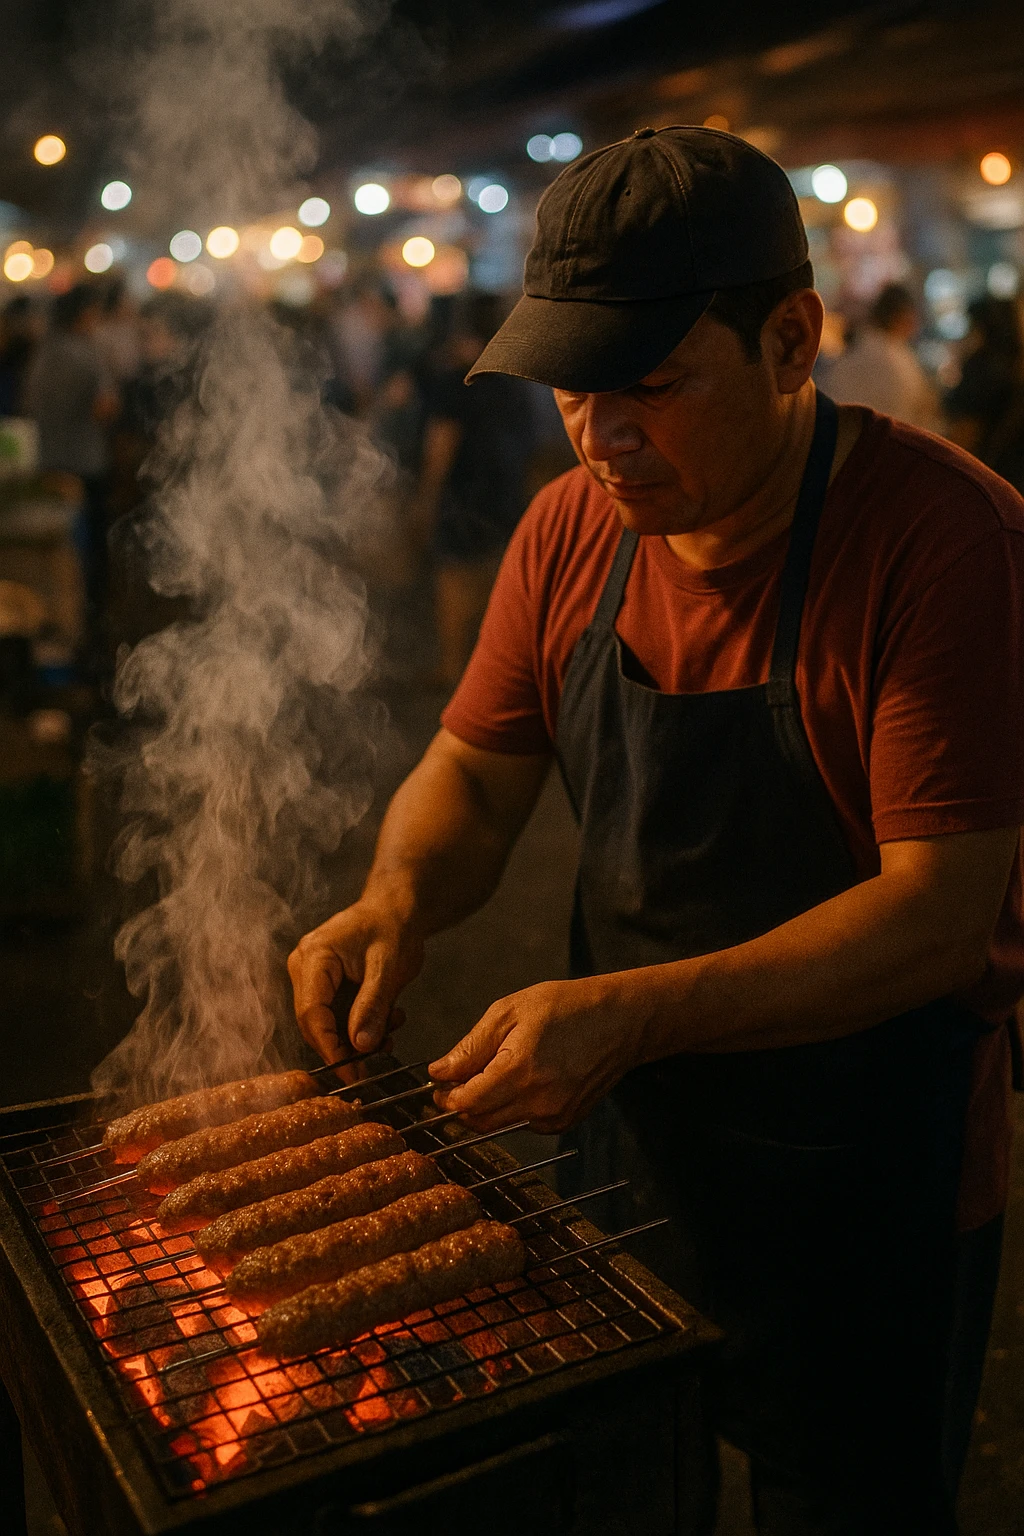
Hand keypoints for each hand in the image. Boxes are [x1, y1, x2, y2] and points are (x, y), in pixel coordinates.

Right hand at [288, 898, 423, 1063]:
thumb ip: (373, 1005)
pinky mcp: (324, 985)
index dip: (330, 1047)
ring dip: (356, 1037)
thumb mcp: (389, 967)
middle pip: (314, 1022)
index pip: (312, 1012)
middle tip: (374, 1064)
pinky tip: (387, 1022)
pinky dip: (359, 1025)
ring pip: (325, 1023)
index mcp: (314, 956)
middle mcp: (304, 967)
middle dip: (344, 1047)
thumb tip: (360, 1045)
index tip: (351, 1073)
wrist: (396, 909)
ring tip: (391, 1032)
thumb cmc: (392, 927)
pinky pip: (335, 1016)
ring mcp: (312, 977)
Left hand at [428, 976, 641, 1133]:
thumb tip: (440, 1072)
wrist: (621, 1021)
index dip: (446, 1096)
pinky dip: (512, 1109)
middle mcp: (538, 1102)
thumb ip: (472, 1046)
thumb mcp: (510, 1011)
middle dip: (461, 1104)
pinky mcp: (566, 1122)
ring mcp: (554, 1117)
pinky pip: (523, 1124)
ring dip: (486, 1107)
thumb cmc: (566, 1007)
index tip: (439, 1083)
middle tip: (457, 1080)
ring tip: (492, 1073)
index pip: (466, 1103)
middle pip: (479, 1122)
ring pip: (500, 1126)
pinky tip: (521, 1081)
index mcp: (520, 1071)